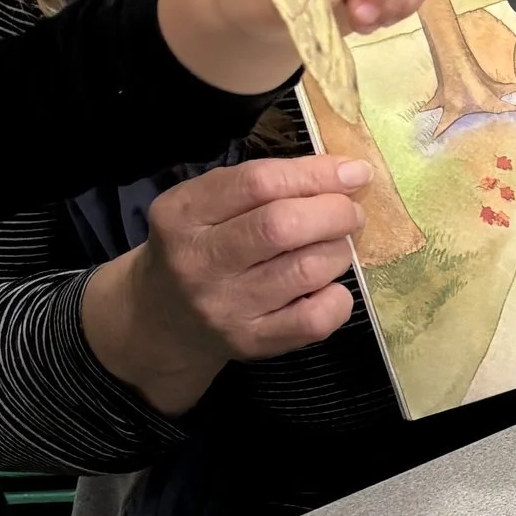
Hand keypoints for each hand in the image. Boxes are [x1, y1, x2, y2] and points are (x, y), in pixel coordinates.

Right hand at [81, 152, 373, 416]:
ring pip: (305, 270)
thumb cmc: (201, 244)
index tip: (353, 173)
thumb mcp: (208, 202)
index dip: (315, 174)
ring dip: (338, 252)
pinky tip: (330, 287)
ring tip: (337, 247)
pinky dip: (338, 298)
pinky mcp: (249, 342)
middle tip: (350, 213)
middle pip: (281, 227)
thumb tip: (346, 173)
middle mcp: (199, 261)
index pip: (258, 183)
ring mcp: (224, 307)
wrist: (163, 315)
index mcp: (184, 213)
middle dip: (334, 213)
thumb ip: (266, 182)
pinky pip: (313, 320)